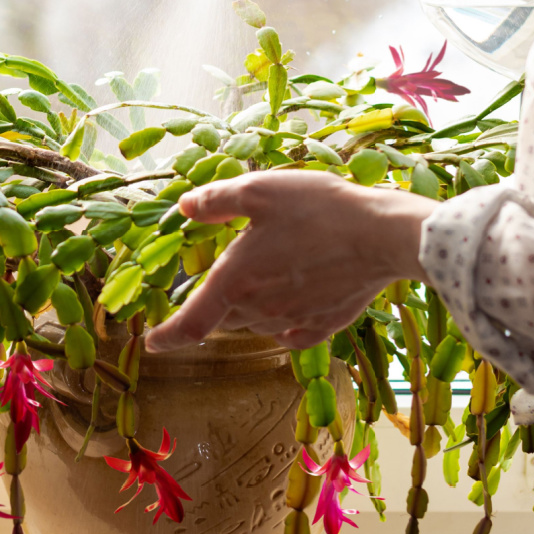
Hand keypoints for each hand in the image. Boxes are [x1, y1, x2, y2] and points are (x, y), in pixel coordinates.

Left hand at [146, 171, 437, 352]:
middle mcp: (259, 309)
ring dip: (252, 308)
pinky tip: (293, 304)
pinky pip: (292, 333)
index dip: (165, 337)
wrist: (383, 236)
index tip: (151, 343)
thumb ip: (217, 200)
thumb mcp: (260, 189)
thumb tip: (185, 207)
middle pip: (224, 320)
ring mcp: (293, 321)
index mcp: (236, 281)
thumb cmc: (320, 209)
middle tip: (229, 275)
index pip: (190, 324)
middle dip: (216, 306)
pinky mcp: (324, 325)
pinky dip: (283, 323)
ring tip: (270, 273)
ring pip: (256, 324)